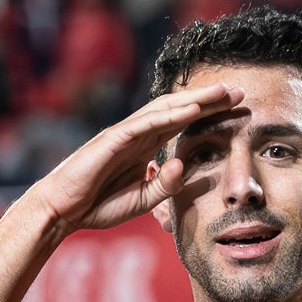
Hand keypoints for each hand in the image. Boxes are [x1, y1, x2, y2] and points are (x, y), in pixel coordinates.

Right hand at [25, 83, 242, 236]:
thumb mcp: (142, 200)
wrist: (62, 210)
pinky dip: (170, 115)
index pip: (183, 124)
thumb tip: (184, 165)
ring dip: (195, 99)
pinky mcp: (113, 140)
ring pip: (165, 109)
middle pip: (179, 109)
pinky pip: (146, 124)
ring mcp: (125, 134)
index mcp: (146, 148)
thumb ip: (165, 186)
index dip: (210, 114)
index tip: (237, 108)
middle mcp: (138, 135)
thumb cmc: (98, 205)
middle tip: (239, 90)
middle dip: (209, 99)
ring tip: (222, 91)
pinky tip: (193, 109)